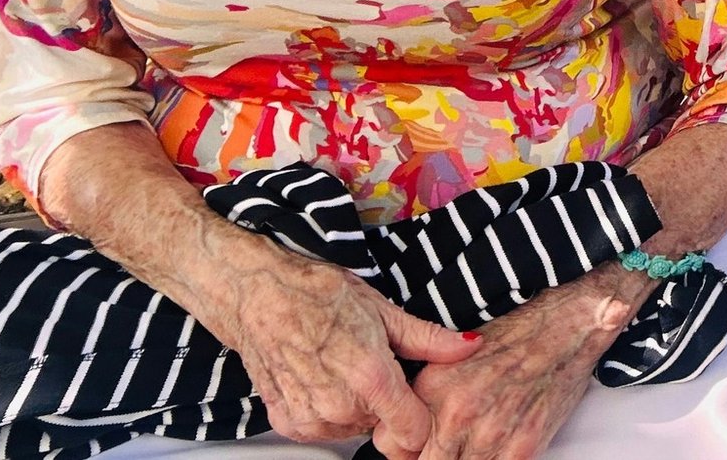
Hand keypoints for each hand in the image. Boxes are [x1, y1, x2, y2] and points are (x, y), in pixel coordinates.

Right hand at [193, 239, 478, 459]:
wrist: (258, 295)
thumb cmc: (317, 294)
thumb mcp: (382, 309)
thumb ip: (428, 338)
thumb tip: (468, 345)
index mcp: (370, 377)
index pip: (413, 433)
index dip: (424, 418)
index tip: (422, 400)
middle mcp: (338, 405)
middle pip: (385, 427)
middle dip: (391, 403)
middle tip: (380, 366)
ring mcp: (310, 418)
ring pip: (355, 429)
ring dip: (359, 408)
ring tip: (348, 366)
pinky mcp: (288, 422)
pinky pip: (324, 428)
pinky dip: (330, 410)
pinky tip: (325, 376)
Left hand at [414, 267, 653, 459]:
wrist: (566, 327)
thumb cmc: (516, 338)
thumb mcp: (455, 356)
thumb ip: (431, 395)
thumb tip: (411, 428)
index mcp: (433, 386)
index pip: (390, 444)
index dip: (403, 450)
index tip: (418, 446)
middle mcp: (455, 414)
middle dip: (431, 457)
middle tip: (450, 446)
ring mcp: (488, 435)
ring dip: (464, 458)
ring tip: (477, 441)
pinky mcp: (520, 448)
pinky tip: (499, 446)